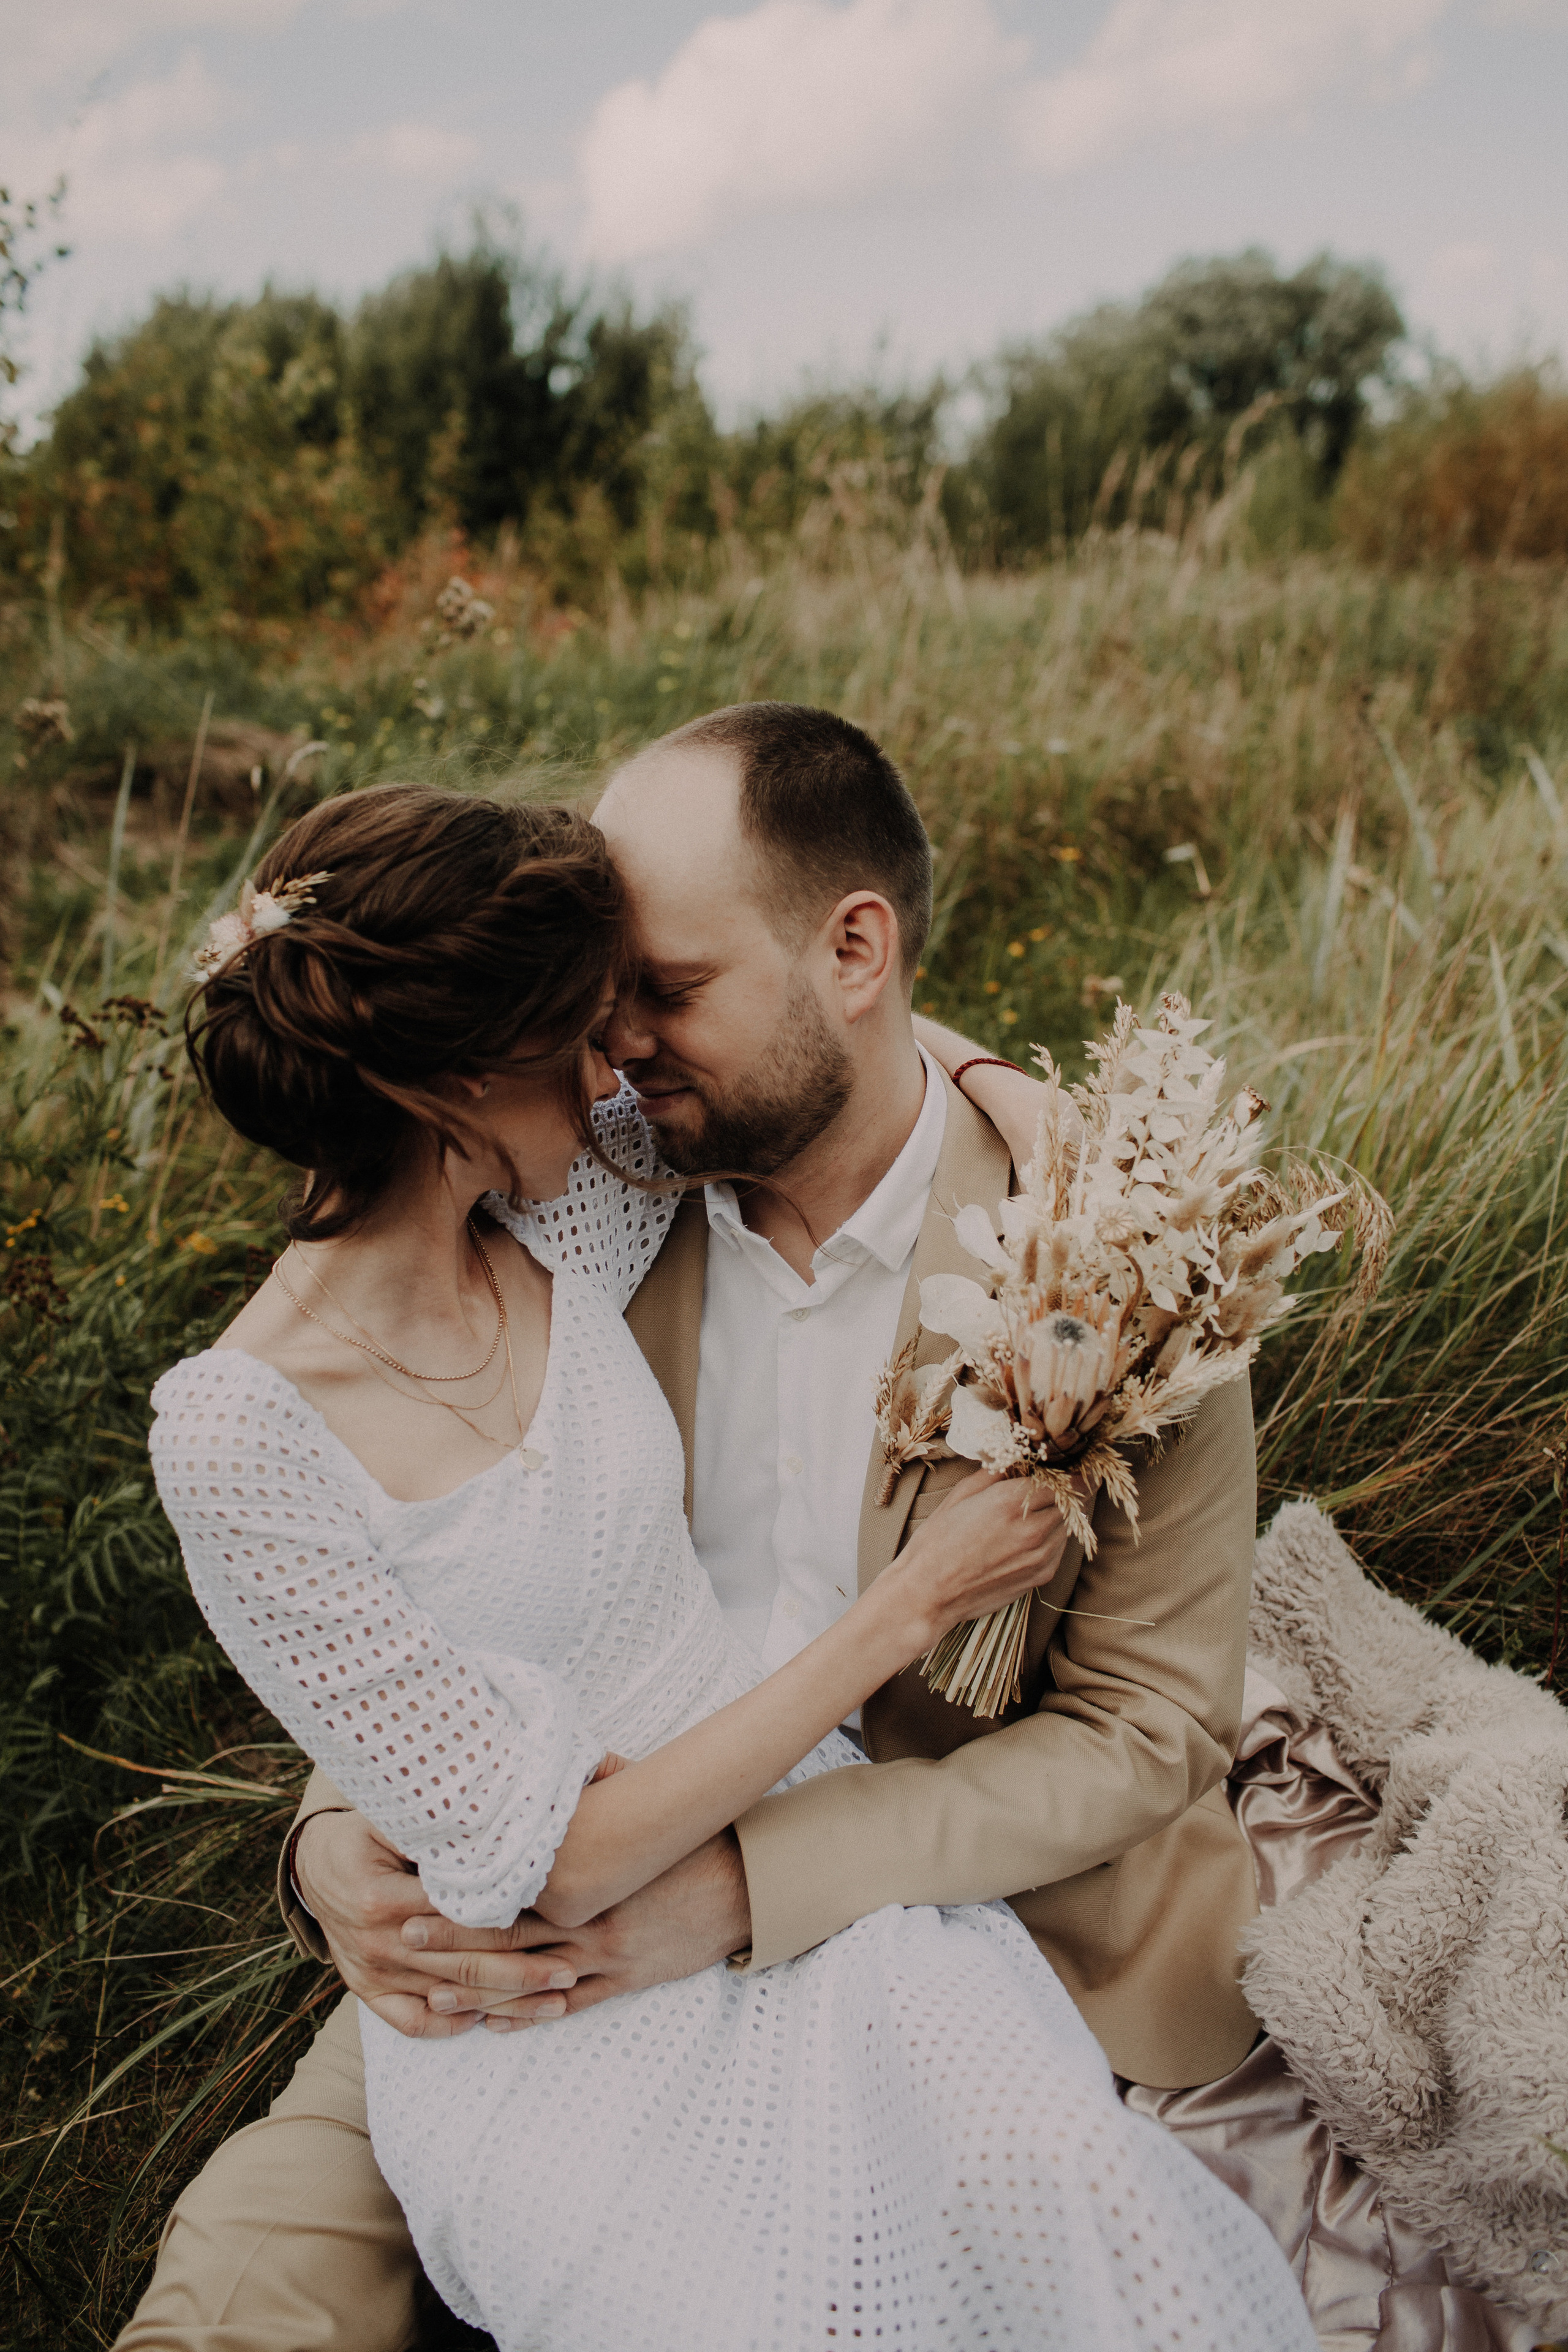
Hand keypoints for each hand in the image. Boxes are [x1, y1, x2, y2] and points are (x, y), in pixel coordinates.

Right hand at [293, 1809, 582, 2039]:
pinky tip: (489, 2022)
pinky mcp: (366, 1991)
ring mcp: (372, 1972)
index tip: (557, 1923)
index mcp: (384, 1898)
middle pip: (462, 1966)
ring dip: (503, 2004)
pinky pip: (409, 2021)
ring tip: (553, 2003)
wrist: (312, 1865)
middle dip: (521, 1972)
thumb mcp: (393, 1822)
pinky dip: (448, 2026)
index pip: (461, 1918)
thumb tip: (497, 1821)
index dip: (510, 1923)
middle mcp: (378, 1943)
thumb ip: (438, 1831)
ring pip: (447, 2000)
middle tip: (572, 1970)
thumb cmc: (366, 1835)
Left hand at [397, 1831, 751, 2031]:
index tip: (418, 1882)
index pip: (511, 1882)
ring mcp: (604, 1953)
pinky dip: (528, 2015)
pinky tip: (493, 2023)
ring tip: (432, 1992)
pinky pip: (567, 2005)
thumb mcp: (637, 1811)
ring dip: (478, 1987)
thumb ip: (592, 1800)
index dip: (465, 1885)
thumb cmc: (684, 1843)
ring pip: (528, 1978)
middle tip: (402, 1935)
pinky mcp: (624, 1979)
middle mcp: (588, 1917)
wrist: (740, 1884)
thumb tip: (555, 1767)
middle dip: (452, 1936)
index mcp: (586, 1874)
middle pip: (506, 1932)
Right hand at [890, 1469, 1068, 1648]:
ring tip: (1038, 1510)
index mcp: (1009, 1502)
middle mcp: (1031, 1528)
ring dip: (1059, 1514)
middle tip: (1052, 1485)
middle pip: (1070, 1501)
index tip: (1064, 1467)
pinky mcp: (1041, 1576)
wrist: (929, 1592)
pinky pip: (1060, 1548)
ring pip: (1068, 1525)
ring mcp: (1039, 1555)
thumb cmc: (937, 1542)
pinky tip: (1031, 1535)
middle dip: (1064, 1491)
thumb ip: (994, 1473)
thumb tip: (1015, 1460)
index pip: (1061, 1479)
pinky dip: (1053, 1537)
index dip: (1065, 1471)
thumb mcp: (960, 1495)